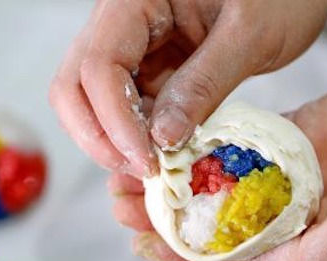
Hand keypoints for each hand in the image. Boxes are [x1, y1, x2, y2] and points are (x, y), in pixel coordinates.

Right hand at [50, 0, 326, 177]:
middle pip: (76, 86)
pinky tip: (169, 158)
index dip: (115, 121)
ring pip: (96, 103)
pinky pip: (131, 108)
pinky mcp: (153, 68)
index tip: (147, 161)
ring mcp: (135, 47)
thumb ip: (204, 85)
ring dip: (119, 142)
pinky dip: (142, 137)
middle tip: (141, 172)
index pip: (99, 65)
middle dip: (100, 136)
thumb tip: (162, 140)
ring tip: (159, 172)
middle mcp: (123, 21)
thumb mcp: (249, 37)